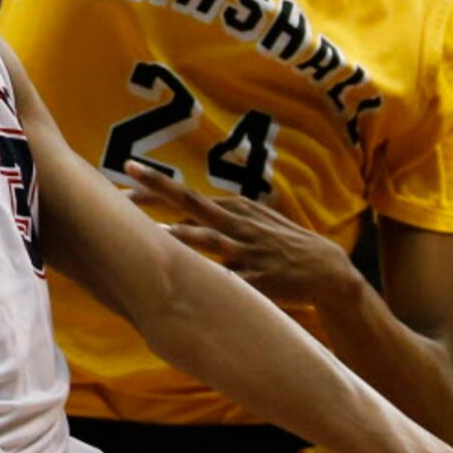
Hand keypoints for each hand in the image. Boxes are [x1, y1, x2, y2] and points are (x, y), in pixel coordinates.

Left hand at [124, 160, 347, 307]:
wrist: (329, 272)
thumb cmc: (285, 244)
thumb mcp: (257, 220)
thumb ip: (223, 215)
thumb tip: (186, 212)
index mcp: (237, 209)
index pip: (188, 195)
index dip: (156, 185)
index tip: (126, 170)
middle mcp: (239, 224)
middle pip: (192, 204)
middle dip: (158, 193)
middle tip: (123, 186)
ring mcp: (248, 251)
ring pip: (208, 239)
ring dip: (179, 236)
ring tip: (149, 234)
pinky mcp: (259, 280)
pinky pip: (230, 281)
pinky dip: (210, 280)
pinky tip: (189, 282)